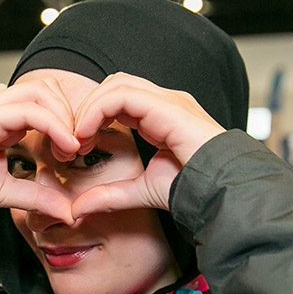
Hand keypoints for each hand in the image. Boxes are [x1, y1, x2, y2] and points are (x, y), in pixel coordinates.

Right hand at [0, 79, 80, 221]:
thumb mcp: (6, 192)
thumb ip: (37, 196)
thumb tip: (68, 211)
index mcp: (4, 120)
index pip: (47, 103)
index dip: (69, 122)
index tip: (79, 152)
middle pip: (48, 89)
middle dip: (71, 114)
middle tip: (79, 147)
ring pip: (41, 92)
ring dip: (65, 118)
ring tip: (72, 148)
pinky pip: (27, 110)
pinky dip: (53, 125)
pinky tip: (63, 147)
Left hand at [70, 72, 225, 218]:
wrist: (220, 191)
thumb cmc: (191, 188)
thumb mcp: (140, 191)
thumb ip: (109, 196)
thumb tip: (77, 209)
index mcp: (159, 115)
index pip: (117, 98)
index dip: (91, 117)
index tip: (76, 147)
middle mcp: (164, 102)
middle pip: (113, 85)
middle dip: (87, 108)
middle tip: (72, 141)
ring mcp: (167, 100)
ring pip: (115, 84)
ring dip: (89, 108)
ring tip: (78, 138)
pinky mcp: (166, 106)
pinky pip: (122, 95)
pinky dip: (97, 110)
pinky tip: (87, 134)